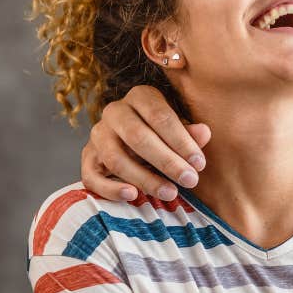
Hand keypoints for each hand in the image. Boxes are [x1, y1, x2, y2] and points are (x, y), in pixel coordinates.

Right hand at [81, 86, 211, 201]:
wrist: (133, 144)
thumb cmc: (163, 136)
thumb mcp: (178, 132)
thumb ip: (189, 134)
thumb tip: (204, 133)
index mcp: (140, 97)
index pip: (160, 116)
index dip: (181, 141)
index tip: (199, 164)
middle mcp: (114, 112)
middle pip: (137, 136)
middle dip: (167, 161)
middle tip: (190, 180)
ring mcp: (98, 135)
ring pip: (116, 158)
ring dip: (144, 178)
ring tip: (170, 193)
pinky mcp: (88, 159)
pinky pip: (93, 176)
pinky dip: (111, 189)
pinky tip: (133, 196)